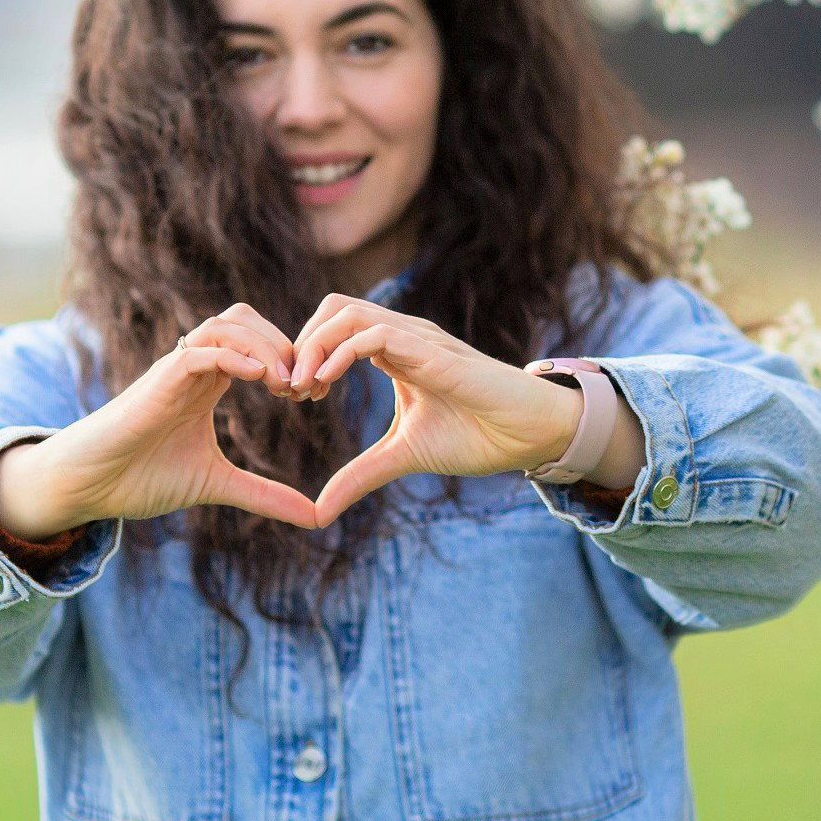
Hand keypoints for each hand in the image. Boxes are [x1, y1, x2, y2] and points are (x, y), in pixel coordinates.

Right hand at [0, 304, 320, 534]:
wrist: (89, 486)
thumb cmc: (141, 477)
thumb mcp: (218, 485)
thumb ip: (265, 495)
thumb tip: (316, 516)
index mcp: (209, 383)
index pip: (259, 343)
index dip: (292, 359)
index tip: (314, 394)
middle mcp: (195, 368)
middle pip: (246, 319)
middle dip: (284, 343)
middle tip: (305, 386)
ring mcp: (175, 370)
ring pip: (225, 324)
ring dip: (263, 345)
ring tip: (285, 383)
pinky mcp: (158, 381)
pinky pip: (198, 351)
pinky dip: (232, 356)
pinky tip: (259, 378)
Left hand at [287, 294, 583, 526]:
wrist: (530, 435)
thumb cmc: (476, 436)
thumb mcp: (403, 457)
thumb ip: (360, 475)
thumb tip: (318, 512)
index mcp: (394, 352)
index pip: (334, 328)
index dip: (305, 355)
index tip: (293, 397)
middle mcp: (402, 335)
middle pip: (333, 308)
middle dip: (300, 344)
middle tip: (290, 391)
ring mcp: (417, 338)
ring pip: (346, 312)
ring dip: (313, 345)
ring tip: (302, 388)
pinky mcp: (432, 352)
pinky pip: (374, 334)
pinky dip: (339, 352)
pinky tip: (325, 384)